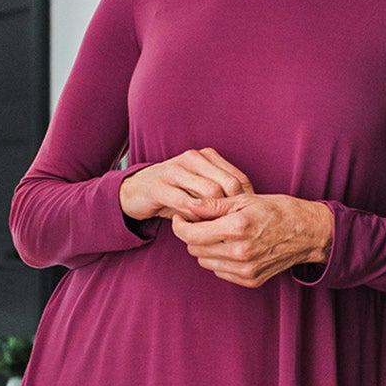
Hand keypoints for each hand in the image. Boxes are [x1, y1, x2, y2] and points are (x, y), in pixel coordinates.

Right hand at [118, 148, 254, 221]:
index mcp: (208, 156)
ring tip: (212, 229)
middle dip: (232, 210)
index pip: (238, 178)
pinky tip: (193, 227)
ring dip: (214, 216)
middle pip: (228, 186)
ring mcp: (176, 169)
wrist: (135, 191)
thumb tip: (250, 212)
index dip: (246, 202)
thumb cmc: (175, 193)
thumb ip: (222, 194)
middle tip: (232, 229)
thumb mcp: (200, 189)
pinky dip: (194, 218)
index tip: (246, 221)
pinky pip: (186, 204)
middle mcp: (193, 158)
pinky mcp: (160, 185)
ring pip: (209, 194)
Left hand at [173, 192, 333, 287]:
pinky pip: (220, 271)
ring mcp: (244, 270)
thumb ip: (212, 205)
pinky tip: (232, 247)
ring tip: (219, 234)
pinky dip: (220, 259)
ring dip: (206, 248)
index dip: (180, 225)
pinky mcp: (250, 280)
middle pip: (194, 248)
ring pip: (204, 261)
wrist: (307, 233)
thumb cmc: (277, 210)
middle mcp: (239, 253)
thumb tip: (187, 205)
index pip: (190, 234)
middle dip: (193, 235)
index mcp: (236, 229)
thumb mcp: (244, 199)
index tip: (182, 217)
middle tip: (202, 222)